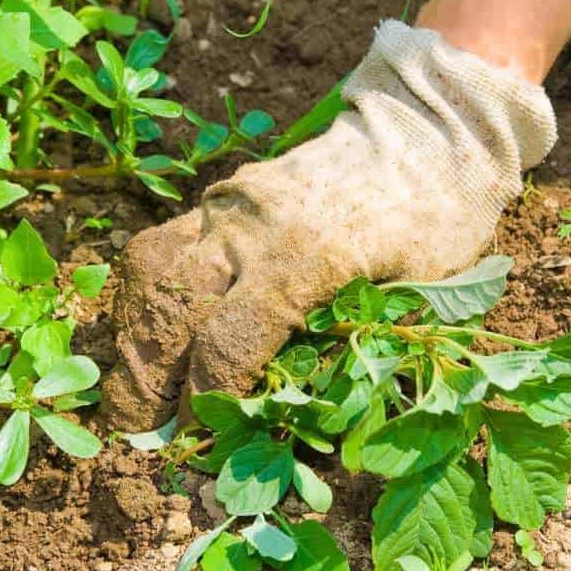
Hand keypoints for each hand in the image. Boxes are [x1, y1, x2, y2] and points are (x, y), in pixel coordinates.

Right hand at [99, 21, 555, 430]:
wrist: (428, 127)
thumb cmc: (438, 220)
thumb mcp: (422, 294)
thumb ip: (358, 350)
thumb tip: (294, 418)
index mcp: (306, 259)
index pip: (227, 345)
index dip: (204, 403)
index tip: (196, 443)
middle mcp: (252, 228)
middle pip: (170, 312)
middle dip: (144, 381)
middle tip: (138, 431)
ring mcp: (229, 205)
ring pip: (151, 274)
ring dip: (132, 335)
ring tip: (134, 384)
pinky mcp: (221, 194)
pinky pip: (162, 245)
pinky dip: (145, 294)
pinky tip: (150, 329)